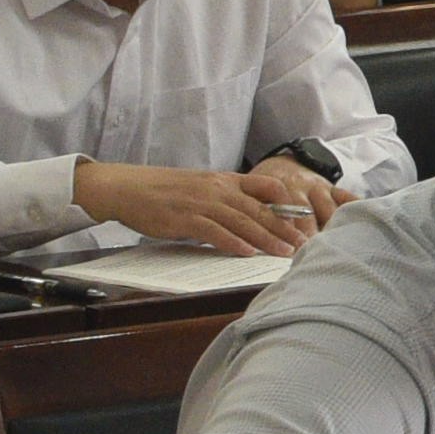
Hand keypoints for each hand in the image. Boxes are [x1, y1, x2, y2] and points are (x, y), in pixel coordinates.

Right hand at [74, 157, 326, 256]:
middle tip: (305, 244)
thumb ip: (228, 199)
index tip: (307, 221)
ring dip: (266, 238)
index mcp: (225, 180)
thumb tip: (254, 219)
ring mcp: (201, 202)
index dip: (289, 204)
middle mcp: (217, 189)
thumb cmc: (165, 191)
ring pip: (242, 220)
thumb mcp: (203, 188)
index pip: (267, 187)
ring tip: (284, 252)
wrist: (127, 188)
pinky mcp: (184, 218)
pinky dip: (232, 242)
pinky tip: (247, 253)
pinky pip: (214, 231)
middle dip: (285, 227)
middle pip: (259, 208)